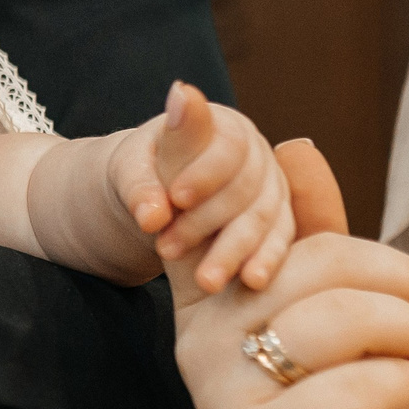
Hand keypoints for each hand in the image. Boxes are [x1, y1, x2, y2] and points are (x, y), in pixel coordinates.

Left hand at [108, 82, 294, 301]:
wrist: (158, 196)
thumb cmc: (143, 173)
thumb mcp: (130, 169)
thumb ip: (138, 185)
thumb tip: (151, 217)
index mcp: (224, 126)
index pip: (228, 146)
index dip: (206, 173)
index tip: (176, 198)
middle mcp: (257, 154)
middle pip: (246, 187)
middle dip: (207, 220)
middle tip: (167, 250)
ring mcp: (272, 188)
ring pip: (263, 218)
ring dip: (233, 250)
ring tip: (204, 282)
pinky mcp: (278, 220)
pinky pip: (278, 240)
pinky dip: (266, 260)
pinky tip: (253, 282)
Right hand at [184, 141, 408, 408]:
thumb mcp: (345, 328)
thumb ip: (318, 240)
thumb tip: (294, 141)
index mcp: (209, 312)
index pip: (193, 223)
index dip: (187, 158)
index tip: (183, 93)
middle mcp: (200, 352)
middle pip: (306, 260)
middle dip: (400, 274)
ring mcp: (226, 406)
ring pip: (333, 317)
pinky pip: (352, 388)